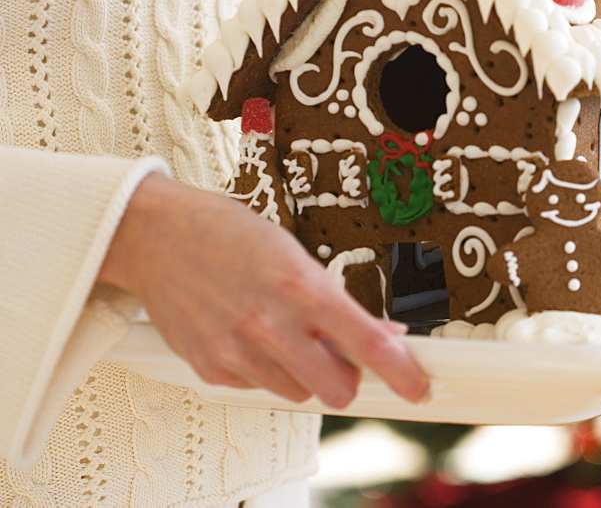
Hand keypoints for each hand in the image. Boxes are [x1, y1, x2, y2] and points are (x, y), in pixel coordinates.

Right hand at [98, 172, 428, 406]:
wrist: (157, 235)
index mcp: (302, 287)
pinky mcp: (211, 367)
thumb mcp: (295, 255)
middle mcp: (272, 325)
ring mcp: (238, 351)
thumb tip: (382, 335)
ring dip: (302, 372)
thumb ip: (337, 302)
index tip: (418, 386)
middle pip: (337, 389)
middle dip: (346, 378)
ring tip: (283, 331)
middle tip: (340, 353)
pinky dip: (264, 369)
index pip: (367, 343)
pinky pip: (257, 387)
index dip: (400, 371)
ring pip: (297, 392)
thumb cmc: (228, 234)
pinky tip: (250, 334)